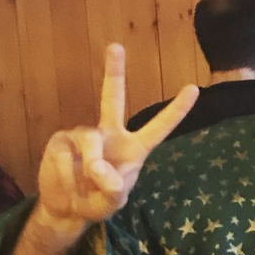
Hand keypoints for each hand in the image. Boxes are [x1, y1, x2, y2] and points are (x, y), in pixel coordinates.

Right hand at [36, 44, 197, 229]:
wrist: (67, 209)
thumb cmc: (97, 202)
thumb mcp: (112, 202)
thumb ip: (113, 188)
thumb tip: (98, 167)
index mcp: (133, 149)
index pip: (158, 127)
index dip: (176, 110)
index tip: (193, 89)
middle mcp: (110, 135)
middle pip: (113, 99)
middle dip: (114, 73)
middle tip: (116, 46)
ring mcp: (84, 135)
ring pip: (89, 139)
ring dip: (89, 164)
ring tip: (86, 183)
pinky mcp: (61, 140)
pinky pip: (66, 153)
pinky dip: (67, 171)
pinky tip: (67, 180)